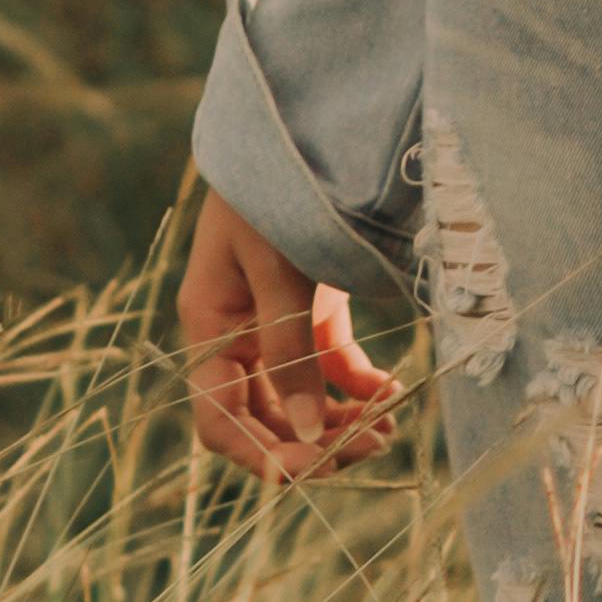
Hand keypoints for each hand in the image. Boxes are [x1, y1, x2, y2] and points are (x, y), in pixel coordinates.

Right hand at [177, 185, 401, 479]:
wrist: (299, 131)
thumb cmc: (274, 194)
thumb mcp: (279, 270)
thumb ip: (291, 351)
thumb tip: (309, 435)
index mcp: (210, 328)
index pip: (219, 420)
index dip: (259, 455)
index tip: (309, 470)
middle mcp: (236, 336)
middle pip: (265, 417)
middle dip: (314, 442)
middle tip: (371, 448)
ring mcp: (274, 324)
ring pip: (301, 399)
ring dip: (340, 421)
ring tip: (389, 429)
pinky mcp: (311, 308)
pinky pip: (328, 365)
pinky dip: (357, 386)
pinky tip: (391, 391)